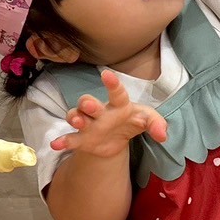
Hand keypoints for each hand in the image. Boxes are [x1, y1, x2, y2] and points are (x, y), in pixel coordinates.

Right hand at [50, 69, 167, 158]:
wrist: (117, 140)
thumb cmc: (132, 121)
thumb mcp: (147, 121)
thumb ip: (157, 124)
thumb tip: (163, 135)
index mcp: (119, 104)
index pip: (116, 93)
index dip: (112, 84)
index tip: (107, 74)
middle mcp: (100, 111)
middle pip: (89, 102)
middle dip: (88, 103)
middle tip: (90, 105)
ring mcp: (89, 124)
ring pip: (76, 117)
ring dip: (75, 118)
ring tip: (77, 122)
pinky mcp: (82, 139)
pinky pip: (70, 139)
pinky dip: (63, 141)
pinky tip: (55, 145)